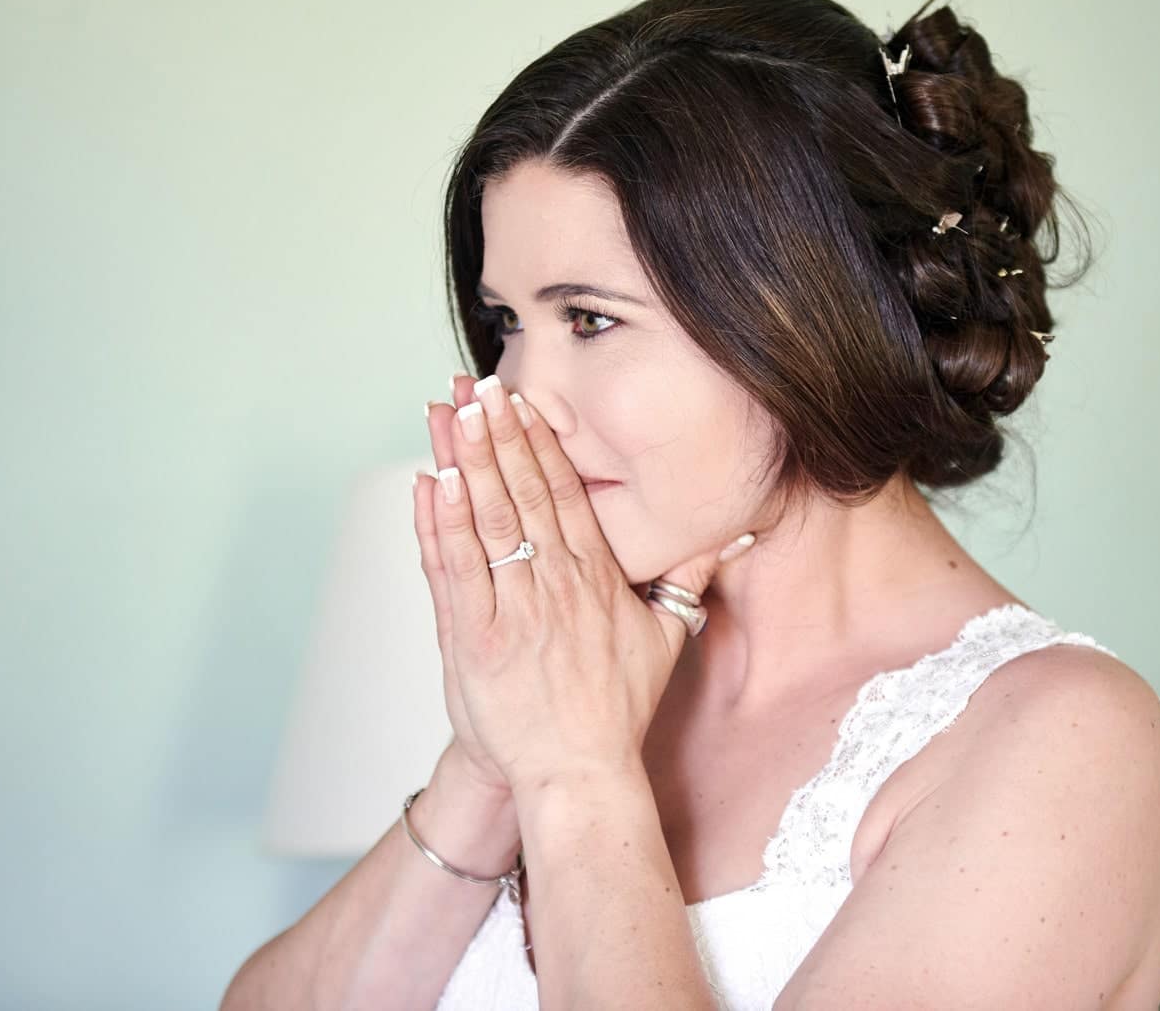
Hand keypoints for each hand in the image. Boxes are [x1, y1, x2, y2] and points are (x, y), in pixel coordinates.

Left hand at [415, 373, 751, 794]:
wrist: (579, 776)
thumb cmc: (616, 710)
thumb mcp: (665, 636)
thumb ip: (688, 577)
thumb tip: (728, 533)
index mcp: (594, 575)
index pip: (562, 490)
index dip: (537, 439)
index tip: (519, 398)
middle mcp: (553, 583)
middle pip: (522, 490)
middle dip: (497, 431)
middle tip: (478, 383)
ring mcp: (512, 609)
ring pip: (485, 519)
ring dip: (465, 460)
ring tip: (448, 413)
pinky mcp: (475, 639)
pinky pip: (453, 569)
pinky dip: (439, 523)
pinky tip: (431, 481)